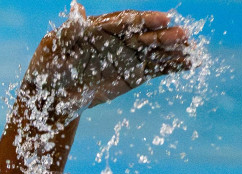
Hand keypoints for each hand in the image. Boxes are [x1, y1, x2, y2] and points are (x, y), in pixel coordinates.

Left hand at [24, 4, 195, 118]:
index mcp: (105, 27)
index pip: (128, 21)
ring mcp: (131, 55)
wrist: (52, 96)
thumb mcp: (55, 46)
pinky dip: (175, 65)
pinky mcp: (137, 72)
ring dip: (175, 50)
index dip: (145, 20)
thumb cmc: (49, 66)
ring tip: (193, 50)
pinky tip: (193, 62)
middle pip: (146, 34)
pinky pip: (159, 67)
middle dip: (165, 35)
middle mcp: (121, 39)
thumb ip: (72, 29)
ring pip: (157, 50)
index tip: (163, 19)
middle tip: (183, 35)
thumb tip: (77, 7)